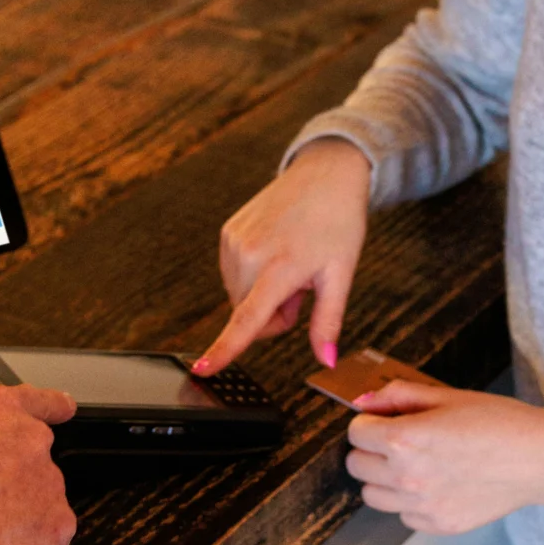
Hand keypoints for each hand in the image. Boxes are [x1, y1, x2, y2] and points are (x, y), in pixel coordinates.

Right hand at [0, 381, 78, 544]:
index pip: (35, 400)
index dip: (50, 406)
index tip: (64, 408)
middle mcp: (29, 440)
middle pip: (32, 458)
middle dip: (12, 480)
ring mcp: (49, 483)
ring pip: (39, 500)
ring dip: (18, 515)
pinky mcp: (59, 525)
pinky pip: (48, 535)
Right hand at [194, 138, 370, 374]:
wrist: (324, 174)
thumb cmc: (338, 223)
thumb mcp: (341, 275)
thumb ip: (328, 322)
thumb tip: (326, 360)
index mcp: (280, 267)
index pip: (247, 319)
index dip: (225, 349)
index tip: (202, 369)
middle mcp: (249, 254)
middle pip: (250, 317)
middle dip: (276, 312)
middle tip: (303, 282)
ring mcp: (233, 242)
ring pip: (241, 297)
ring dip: (264, 292)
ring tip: (291, 261)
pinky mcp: (227, 233)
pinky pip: (235, 276)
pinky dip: (255, 275)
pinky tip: (277, 251)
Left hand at [346, 380, 543, 534]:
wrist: (540, 459)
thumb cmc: (500, 423)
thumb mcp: (447, 396)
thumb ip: (399, 395)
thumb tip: (365, 402)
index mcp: (404, 440)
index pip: (355, 432)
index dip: (369, 422)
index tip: (384, 420)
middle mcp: (406, 476)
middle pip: (356, 465)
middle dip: (371, 449)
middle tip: (397, 441)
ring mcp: (421, 505)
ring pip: (372, 495)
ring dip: (383, 479)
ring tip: (413, 465)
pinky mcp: (438, 524)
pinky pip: (403, 515)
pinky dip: (410, 502)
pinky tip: (435, 484)